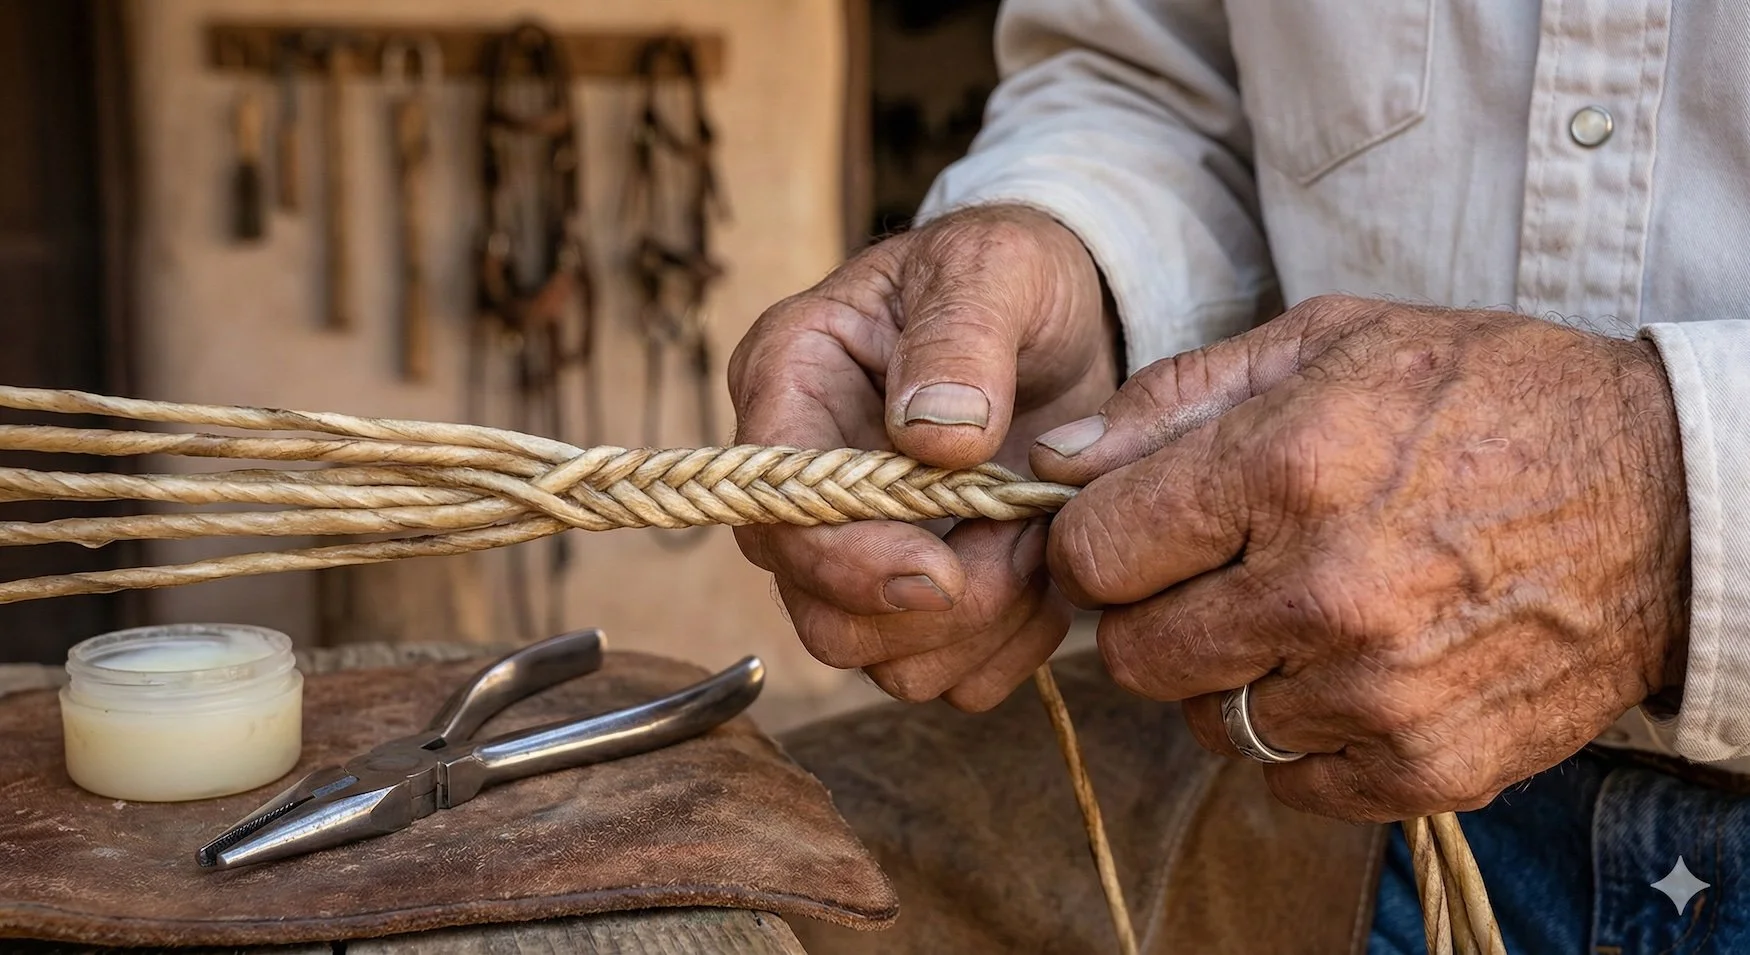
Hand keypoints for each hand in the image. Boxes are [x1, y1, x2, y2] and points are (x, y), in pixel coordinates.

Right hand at [729, 205, 1119, 709]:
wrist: (1060, 316)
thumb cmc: (1007, 275)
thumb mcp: (994, 266)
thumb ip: (961, 335)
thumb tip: (936, 433)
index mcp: (789, 385)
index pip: (778, 511)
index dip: (851, 562)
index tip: (944, 571)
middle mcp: (804, 485)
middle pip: (821, 614)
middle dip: (932, 609)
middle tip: (1022, 544)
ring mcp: (857, 549)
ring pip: (884, 661)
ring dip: (980, 630)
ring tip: (1040, 541)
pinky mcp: (917, 595)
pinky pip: (950, 674)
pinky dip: (1011, 646)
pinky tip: (1048, 573)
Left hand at [1034, 295, 1689, 820]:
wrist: (1665, 497)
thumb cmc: (1484, 398)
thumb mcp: (1331, 342)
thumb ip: (1175, 399)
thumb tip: (1055, 462)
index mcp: (1288, 469)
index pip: (1094, 555)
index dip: (1097, 543)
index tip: (1131, 534)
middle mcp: (1325, 591)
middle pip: (1134, 656)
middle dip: (1152, 614)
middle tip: (1213, 576)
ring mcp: (1379, 692)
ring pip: (1208, 724)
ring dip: (1230, 678)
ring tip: (1300, 615)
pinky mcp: (1429, 766)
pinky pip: (1291, 782)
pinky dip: (1303, 736)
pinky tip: (1349, 671)